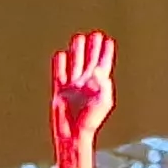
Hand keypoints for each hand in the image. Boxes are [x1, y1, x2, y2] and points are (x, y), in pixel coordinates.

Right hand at [49, 31, 117, 157]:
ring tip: (78, 38)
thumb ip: (102, 84)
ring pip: (75, 63)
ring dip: (77, 51)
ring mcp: (72, 86)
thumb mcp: (102, 101)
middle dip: (92, 48)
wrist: (73, 133)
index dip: (106, 53)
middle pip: (90, 61)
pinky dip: (59, 64)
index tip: (108, 40)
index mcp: (98, 86)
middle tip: (95, 35)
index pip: (103, 65)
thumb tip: (98, 68)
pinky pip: (59, 73)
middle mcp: (85, 84)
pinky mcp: (60, 91)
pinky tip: (60, 55)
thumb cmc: (90, 120)